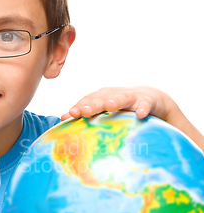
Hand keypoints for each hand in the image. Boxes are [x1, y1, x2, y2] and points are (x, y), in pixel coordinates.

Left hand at [61, 86, 177, 121]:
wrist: (151, 99)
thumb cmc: (121, 107)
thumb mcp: (104, 110)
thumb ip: (85, 113)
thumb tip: (63, 118)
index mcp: (102, 97)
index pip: (88, 101)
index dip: (79, 106)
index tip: (69, 115)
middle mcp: (114, 94)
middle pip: (102, 99)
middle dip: (92, 104)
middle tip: (83, 111)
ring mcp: (132, 96)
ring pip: (122, 98)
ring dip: (116, 101)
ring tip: (109, 106)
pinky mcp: (148, 100)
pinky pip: (146, 104)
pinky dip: (143, 108)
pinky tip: (140, 115)